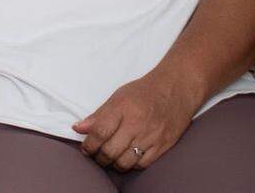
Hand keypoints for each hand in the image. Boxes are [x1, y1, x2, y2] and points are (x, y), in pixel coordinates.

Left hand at [73, 72, 201, 171]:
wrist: (176, 89)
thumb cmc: (143, 92)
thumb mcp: (117, 97)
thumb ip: (98, 115)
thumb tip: (78, 129)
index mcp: (122, 108)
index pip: (100, 132)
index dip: (89, 144)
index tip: (85, 148)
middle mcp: (136, 124)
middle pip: (111, 150)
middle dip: (98, 157)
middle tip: (95, 156)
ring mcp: (151, 136)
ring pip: (125, 161)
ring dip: (113, 164)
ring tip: (109, 159)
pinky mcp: (163, 145)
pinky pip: (142, 164)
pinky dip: (131, 165)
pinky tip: (126, 158)